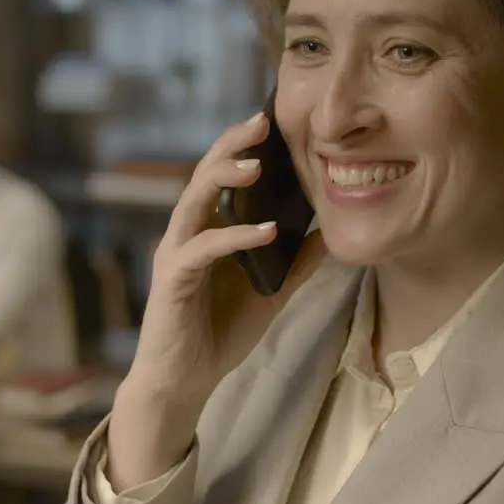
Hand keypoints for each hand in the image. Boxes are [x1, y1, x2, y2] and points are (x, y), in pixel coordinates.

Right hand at [107, 112, 325, 490]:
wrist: (185, 381)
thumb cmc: (220, 333)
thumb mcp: (272, 293)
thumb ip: (297, 263)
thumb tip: (331, 233)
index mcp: (208, 229)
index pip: (223, 176)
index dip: (244, 147)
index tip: (275, 123)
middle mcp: (187, 232)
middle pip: (203, 173)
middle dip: (231, 145)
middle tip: (261, 123)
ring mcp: (175, 253)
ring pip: (193, 200)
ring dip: (223, 178)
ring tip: (256, 165)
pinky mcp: (172, 280)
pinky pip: (202, 249)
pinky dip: (233, 236)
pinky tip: (265, 230)